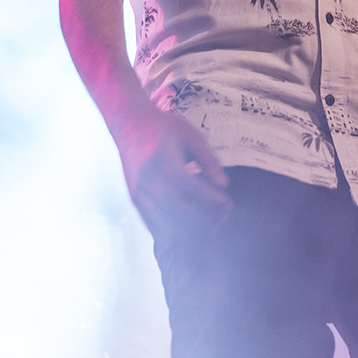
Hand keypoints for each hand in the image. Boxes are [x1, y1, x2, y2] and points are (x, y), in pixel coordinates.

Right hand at [115, 103, 231, 231]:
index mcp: (164, 163)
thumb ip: (208, 160)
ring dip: (191, 230)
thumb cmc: (163, 128)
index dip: (212, 200)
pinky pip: (155, 227)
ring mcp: (139, 195)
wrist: (129, 125)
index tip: (227, 202)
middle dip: (205, 219)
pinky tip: (190, 225)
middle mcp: (149, 182)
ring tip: (209, 223)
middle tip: (222, 216)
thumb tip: (224, 184)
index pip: (192, 189)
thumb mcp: (191, 136)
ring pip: (167, 225)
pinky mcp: (135, 202)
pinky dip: (174, 232)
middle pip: (180, 212)